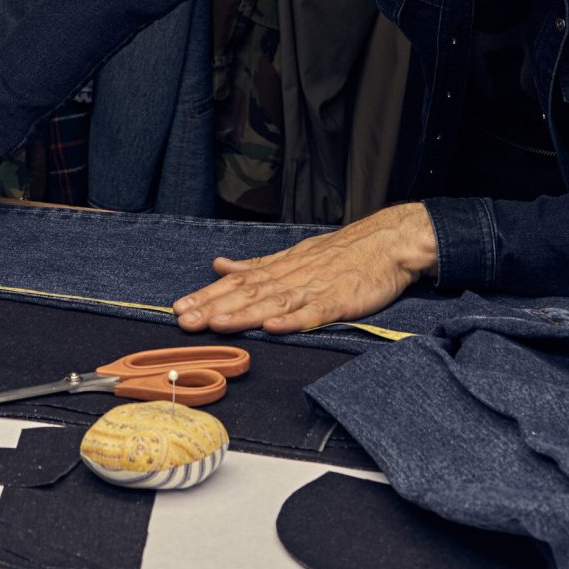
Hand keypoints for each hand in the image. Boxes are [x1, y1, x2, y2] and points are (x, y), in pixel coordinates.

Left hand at [171, 203, 437, 334]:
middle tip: (185, 320)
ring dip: (244, 315)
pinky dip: (293, 320)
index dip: (208, 295)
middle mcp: (292, 276)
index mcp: (280, 267)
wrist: (388, 242)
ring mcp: (316, 288)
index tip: (180, 307)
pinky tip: (273, 327)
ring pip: (273, 303)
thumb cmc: (341, 252)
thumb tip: (219, 264)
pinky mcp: (340, 301)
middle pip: (248, 293)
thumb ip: (257, 265)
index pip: (237, 282)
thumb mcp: (294, 254)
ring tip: (217, 324)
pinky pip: (314, 313)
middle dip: (214, 307)